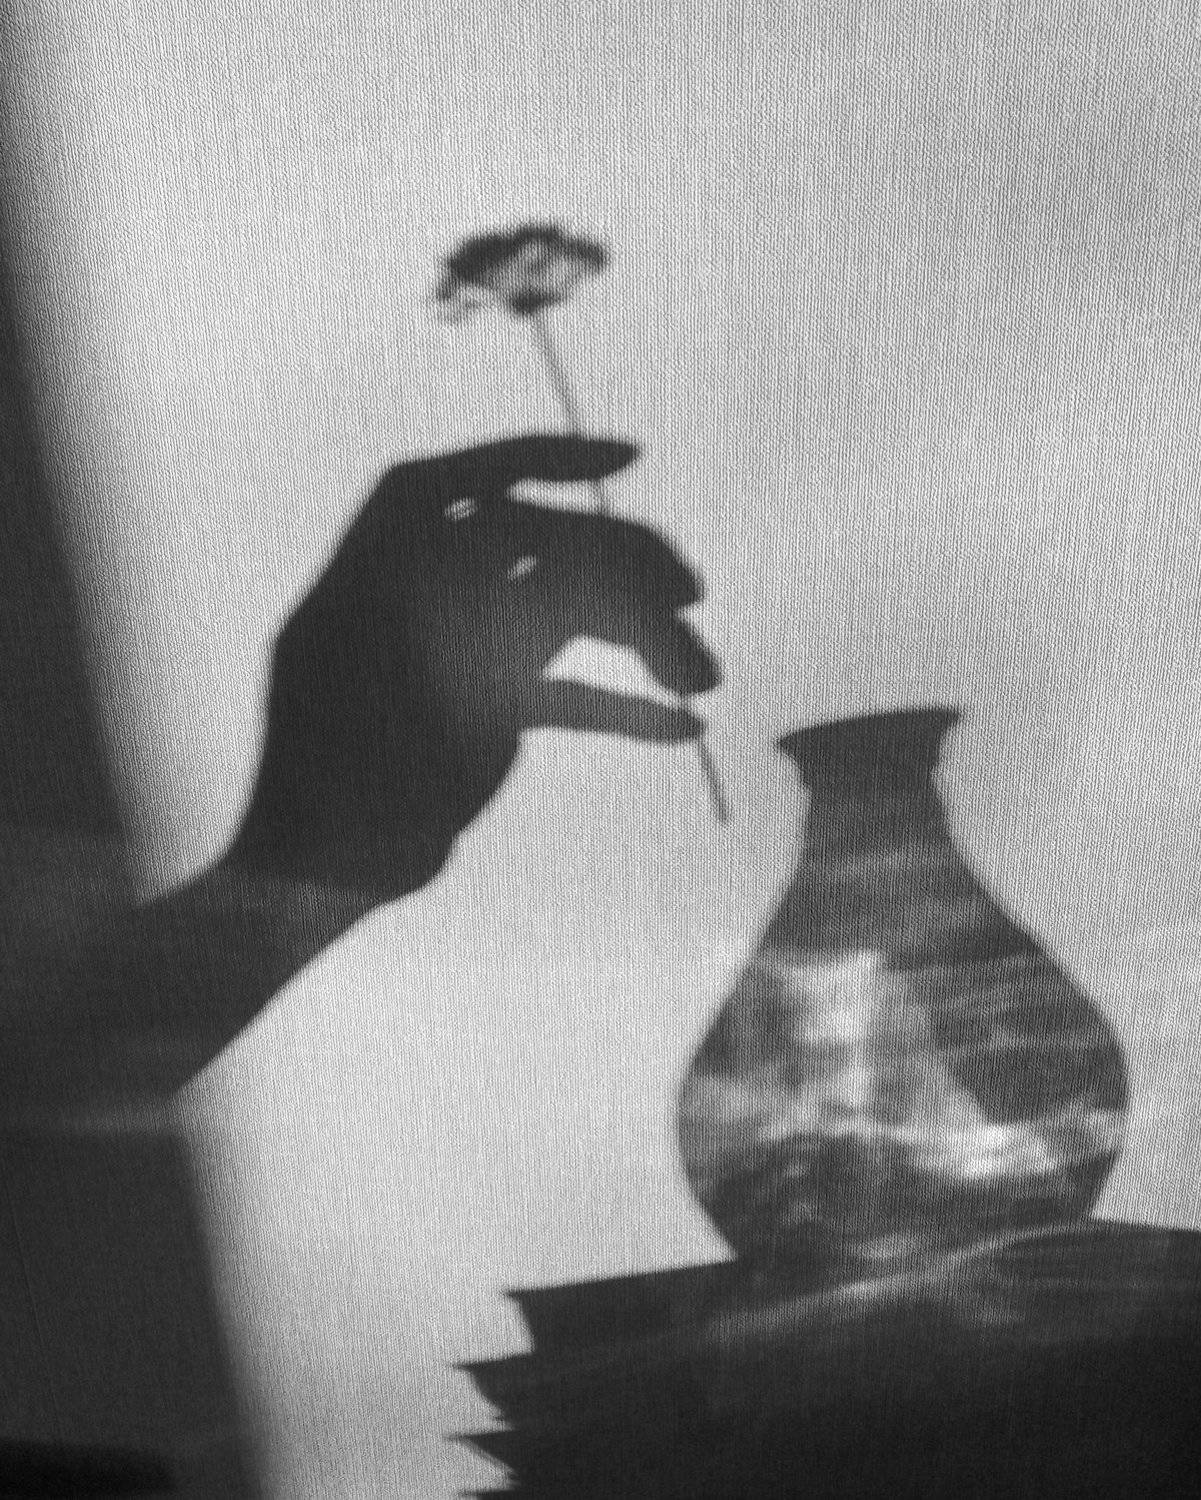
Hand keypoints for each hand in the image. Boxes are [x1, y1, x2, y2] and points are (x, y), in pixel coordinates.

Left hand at [229, 435, 720, 898]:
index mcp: (384, 568)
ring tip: (706, 674)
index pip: (469, 484)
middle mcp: (428, 597)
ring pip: (568, 617)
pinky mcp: (488, 714)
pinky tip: (681, 726)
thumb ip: (482, 619)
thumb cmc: (334, 778)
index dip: (545, 462)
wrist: (321, 874)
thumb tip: (575, 566)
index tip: (627, 462)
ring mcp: (462, 654)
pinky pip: (566, 694)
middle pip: (541, 549)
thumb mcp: (406, 684)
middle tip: (693, 595)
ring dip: (639, 637)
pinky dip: (620, 706)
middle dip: (624, 565)